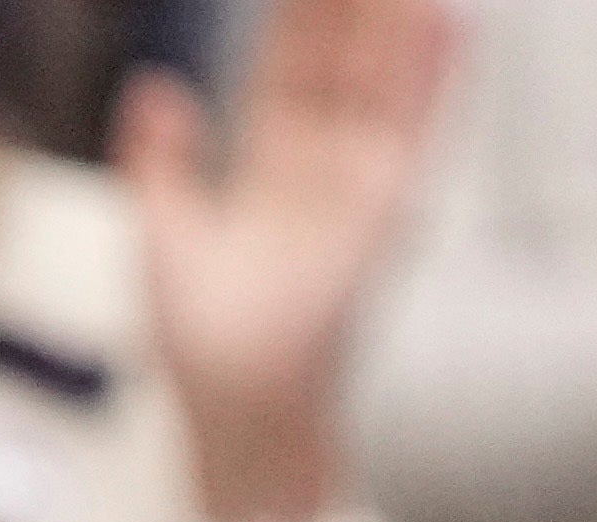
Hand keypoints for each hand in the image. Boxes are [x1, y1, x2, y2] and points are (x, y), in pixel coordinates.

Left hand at [121, 0, 448, 521]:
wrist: (234, 407)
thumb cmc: (201, 340)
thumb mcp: (160, 232)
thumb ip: (159, 158)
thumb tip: (152, 88)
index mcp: (273, 164)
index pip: (289, 66)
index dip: (296, 13)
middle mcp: (324, 164)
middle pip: (342, 58)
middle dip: (351, 4)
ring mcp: (359, 183)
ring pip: (382, 79)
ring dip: (396, 23)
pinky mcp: (383, 212)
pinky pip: (411, 133)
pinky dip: (428, 80)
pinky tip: (444, 24)